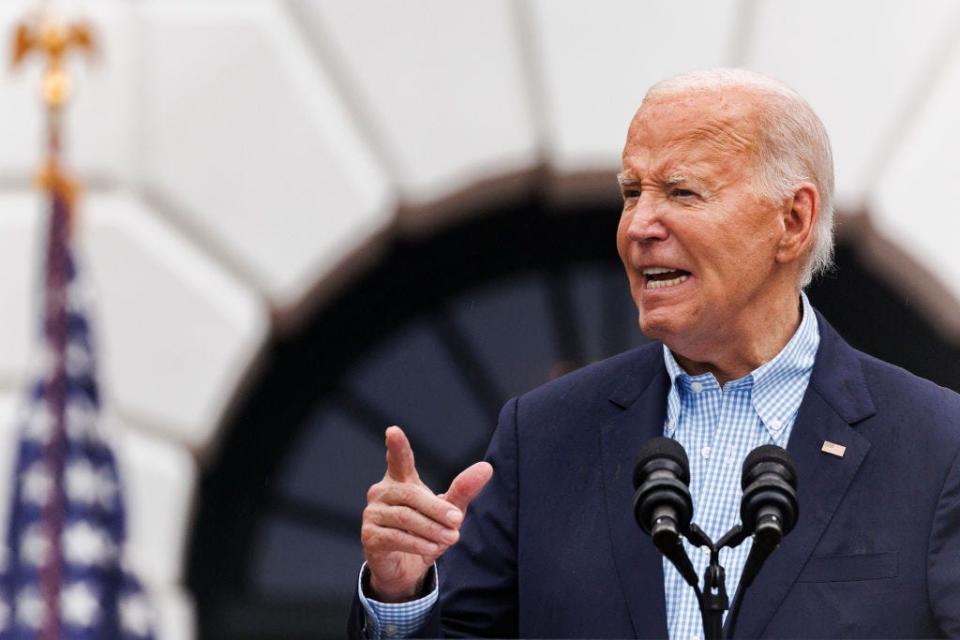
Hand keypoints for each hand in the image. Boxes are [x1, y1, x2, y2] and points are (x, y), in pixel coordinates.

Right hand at [362, 426, 492, 601]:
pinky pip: (395, 537)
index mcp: (400, 480)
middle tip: (458, 521)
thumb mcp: (448, 511)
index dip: (397, 446)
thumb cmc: (426, 532)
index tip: (393, 430)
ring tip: (451, 538)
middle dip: (437, 509)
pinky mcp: (370, 536)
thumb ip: (463, 490)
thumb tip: (486, 467)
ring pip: (404, 517)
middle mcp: (382, 493)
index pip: (398, 461)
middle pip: (411, 495)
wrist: (406, 568)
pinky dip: (418, 544)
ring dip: (431, 529)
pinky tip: (433, 549)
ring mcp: (373, 514)